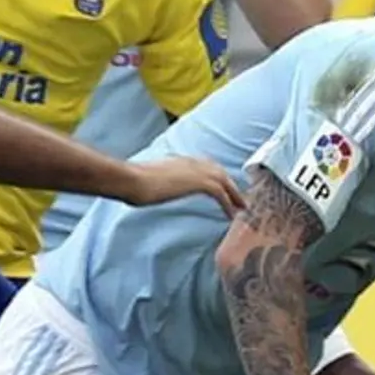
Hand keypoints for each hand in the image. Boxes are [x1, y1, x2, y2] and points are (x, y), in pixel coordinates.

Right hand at [125, 157, 244, 217]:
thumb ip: (159, 181)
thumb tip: (154, 187)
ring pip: (225, 181)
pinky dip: (228, 204)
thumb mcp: (150, 179)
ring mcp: (196, 170)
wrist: (133, 179)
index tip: (223, 187)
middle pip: (220, 172)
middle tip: (240, 199)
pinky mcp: (198, 182)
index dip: (217, 177)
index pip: (206, 166)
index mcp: (181, 160)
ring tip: (241, 208)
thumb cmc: (133, 181)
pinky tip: (231, 215)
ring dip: (235, 195)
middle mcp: (191, 162)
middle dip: (231, 185)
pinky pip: (220, 193)